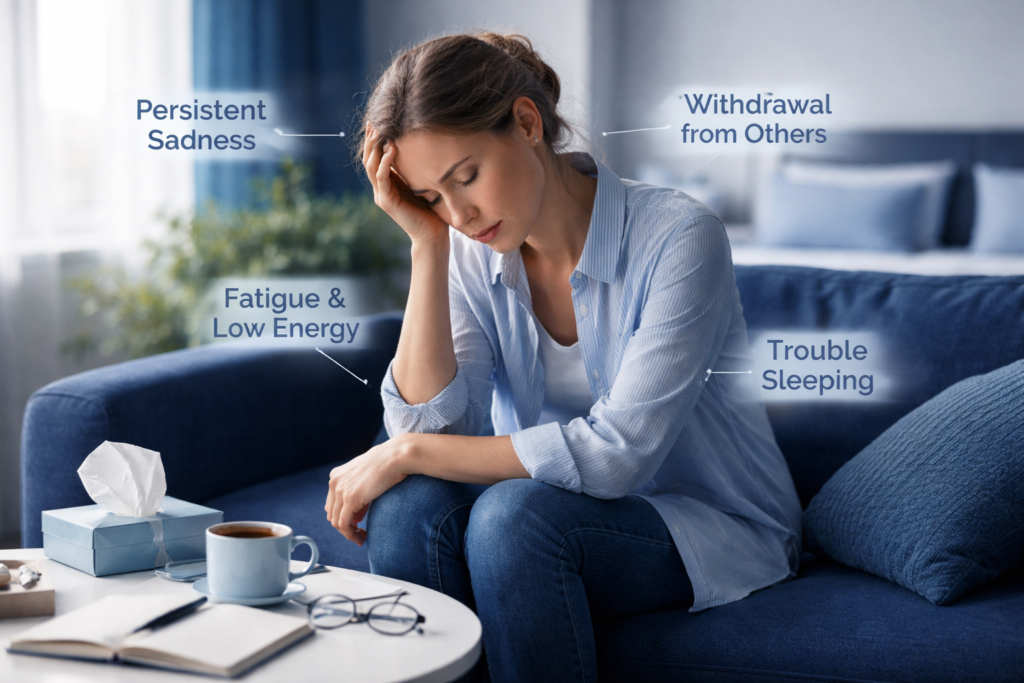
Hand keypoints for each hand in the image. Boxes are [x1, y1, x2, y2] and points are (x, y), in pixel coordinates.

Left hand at [325, 434, 412, 544]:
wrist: (396, 456)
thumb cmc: (388, 464)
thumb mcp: (367, 477)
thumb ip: (358, 494)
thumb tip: (357, 516)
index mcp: (336, 475)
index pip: (332, 503)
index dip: (343, 516)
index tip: (358, 523)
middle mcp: (334, 482)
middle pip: (332, 514)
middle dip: (345, 526)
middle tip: (360, 532)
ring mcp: (340, 490)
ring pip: (336, 522)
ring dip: (348, 533)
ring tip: (362, 537)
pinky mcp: (350, 499)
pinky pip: (344, 525)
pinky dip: (351, 535)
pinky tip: (362, 538)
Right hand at [362, 124, 448, 245]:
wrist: (431, 233)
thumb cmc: (430, 209)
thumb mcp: (419, 183)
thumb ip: (412, 169)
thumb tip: (418, 147)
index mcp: (386, 184)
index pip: (374, 158)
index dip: (372, 141)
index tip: (374, 123)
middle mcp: (380, 189)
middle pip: (368, 160)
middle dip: (370, 141)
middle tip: (373, 123)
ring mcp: (381, 195)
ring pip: (371, 167)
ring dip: (374, 148)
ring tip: (380, 132)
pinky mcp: (387, 202)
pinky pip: (382, 178)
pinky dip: (385, 162)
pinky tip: (392, 149)